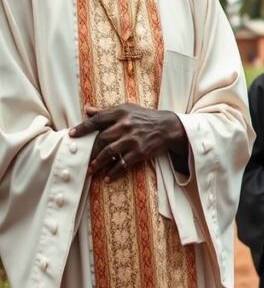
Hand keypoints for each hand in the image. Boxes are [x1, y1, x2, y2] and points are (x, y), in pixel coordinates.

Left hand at [71, 104, 187, 181]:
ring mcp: (133, 139)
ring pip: (109, 152)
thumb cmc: (145, 117)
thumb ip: (106, 111)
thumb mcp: (127, 109)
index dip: (83, 128)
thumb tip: (87, 110)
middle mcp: (126, 125)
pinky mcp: (140, 152)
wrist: (168, 126)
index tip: (71, 135)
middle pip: (101, 139)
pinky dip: (113, 172)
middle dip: (89, 151)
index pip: (97, 120)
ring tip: (90, 170)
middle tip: (81, 159)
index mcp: (121, 113)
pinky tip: (107, 177)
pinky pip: (123, 164)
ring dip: (97, 163)